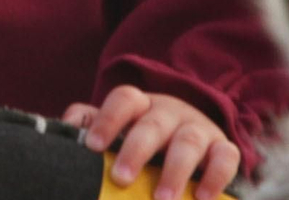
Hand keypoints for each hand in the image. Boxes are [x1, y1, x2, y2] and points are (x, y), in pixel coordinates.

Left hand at [63, 86, 239, 199]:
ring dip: (175, 171)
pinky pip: (226, 157)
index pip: (124, 99)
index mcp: (141, 105)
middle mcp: (170, 111)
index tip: (92, 147)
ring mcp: (199, 127)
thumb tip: (62, 132)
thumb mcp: (121, 129)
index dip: (107, 119)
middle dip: (136, 150)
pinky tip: (202, 198)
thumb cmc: (146, 138)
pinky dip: (216, 177)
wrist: (198, 139)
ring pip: (188, 142)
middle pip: (152, 124)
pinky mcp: (223, 146)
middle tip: (120, 178)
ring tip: (162, 199)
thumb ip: (91, 125)